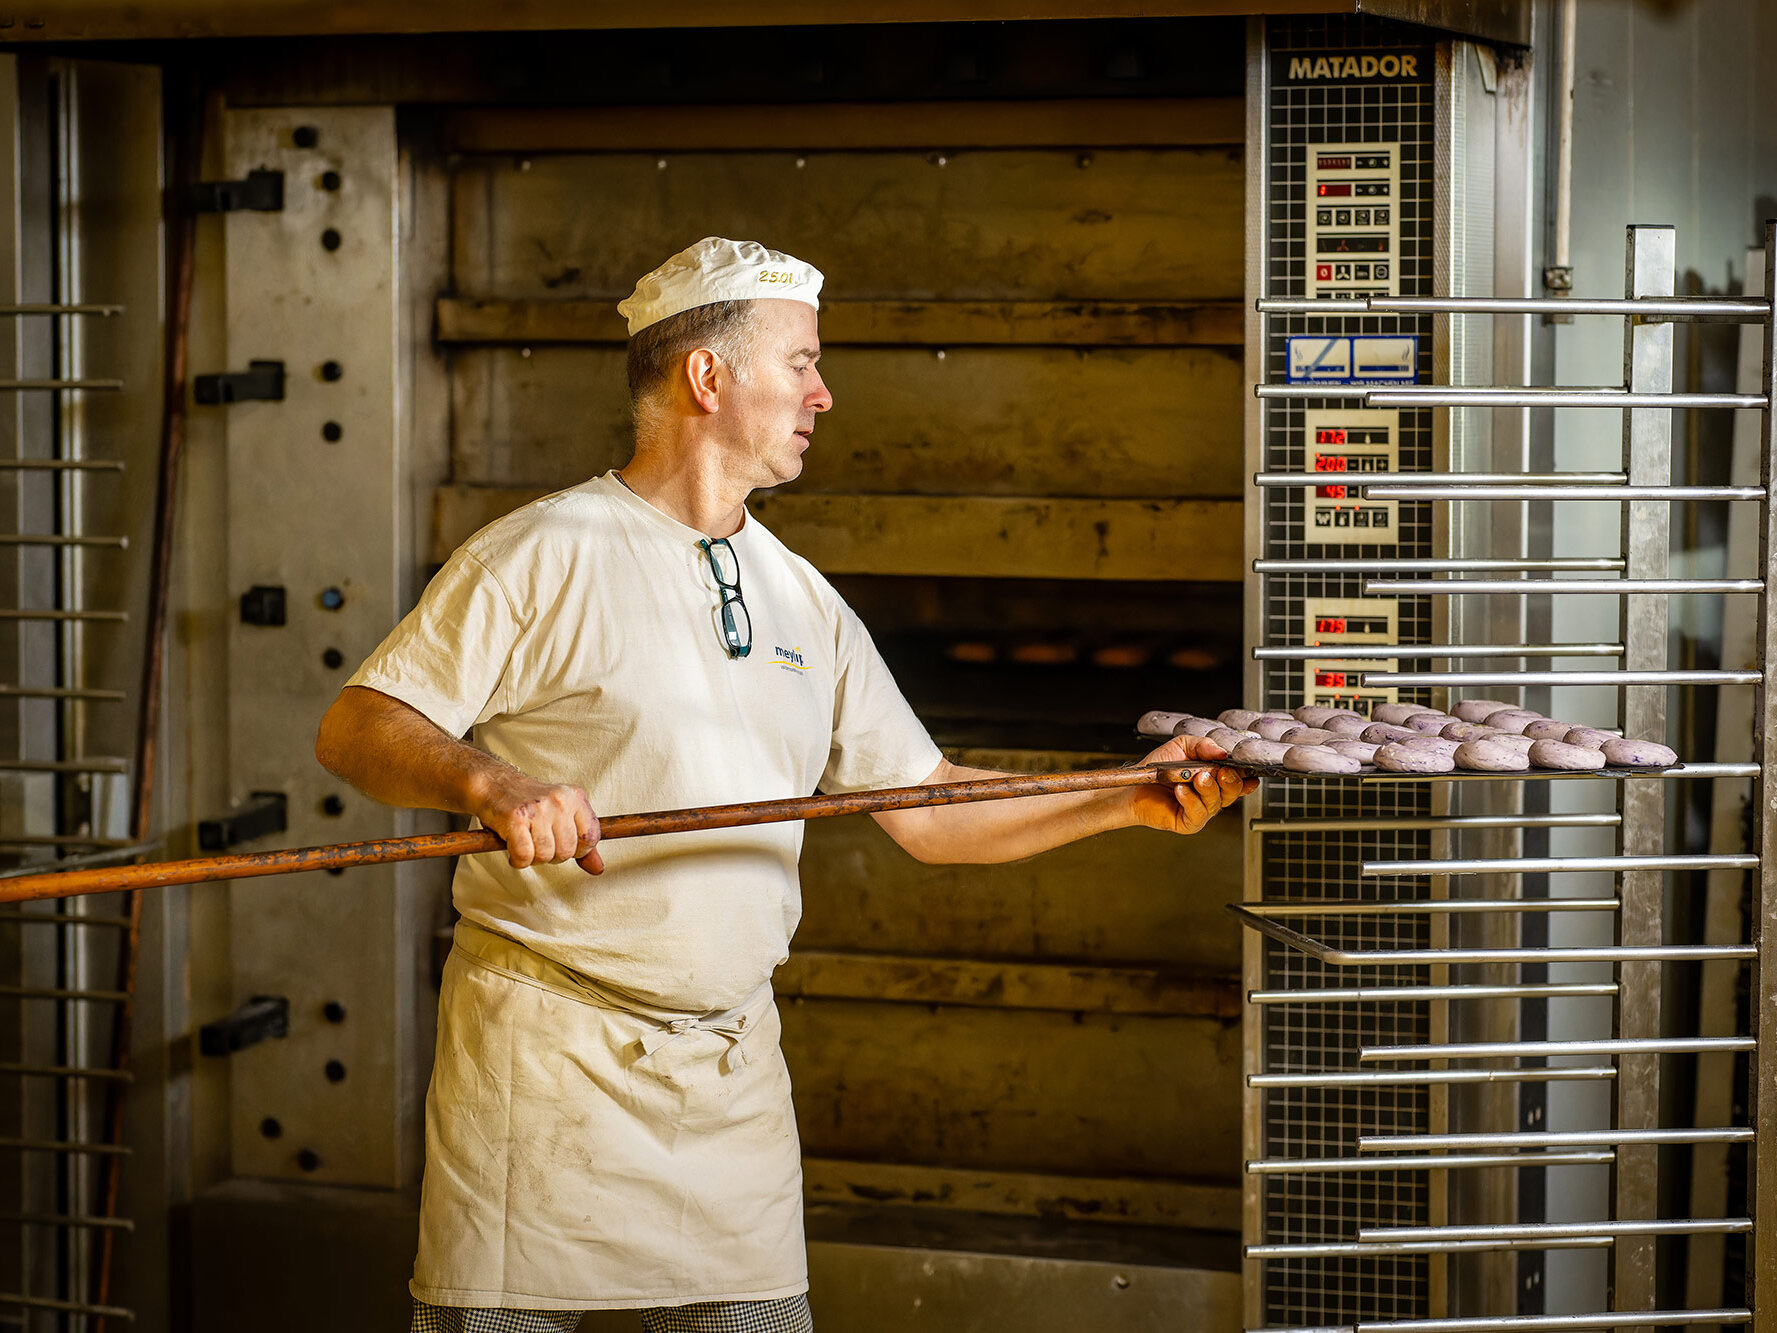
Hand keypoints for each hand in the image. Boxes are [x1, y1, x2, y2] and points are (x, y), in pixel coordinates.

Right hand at [474, 773, 602, 873]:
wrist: (496, 784)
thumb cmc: (532, 804)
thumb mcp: (563, 816)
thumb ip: (582, 842)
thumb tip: (598, 869)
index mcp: (575, 797)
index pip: (591, 837)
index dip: (578, 850)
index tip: (563, 845)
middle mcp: (559, 800)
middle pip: (567, 851)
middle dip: (552, 855)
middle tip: (539, 843)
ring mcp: (538, 809)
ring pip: (545, 855)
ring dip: (533, 858)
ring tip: (526, 843)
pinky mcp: (515, 818)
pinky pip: (524, 855)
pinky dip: (518, 860)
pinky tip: (514, 849)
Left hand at [1129, 733, 1256, 835]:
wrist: (1133, 786)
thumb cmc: (1156, 769)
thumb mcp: (1181, 747)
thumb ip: (1203, 745)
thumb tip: (1222, 752)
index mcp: (1213, 777)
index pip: (1238, 778)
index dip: (1246, 776)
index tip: (1249, 771)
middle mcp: (1210, 795)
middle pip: (1233, 791)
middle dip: (1230, 780)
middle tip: (1220, 772)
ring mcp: (1201, 810)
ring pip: (1217, 802)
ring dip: (1208, 788)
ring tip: (1196, 777)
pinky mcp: (1188, 822)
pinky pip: (1198, 813)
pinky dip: (1190, 800)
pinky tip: (1181, 790)